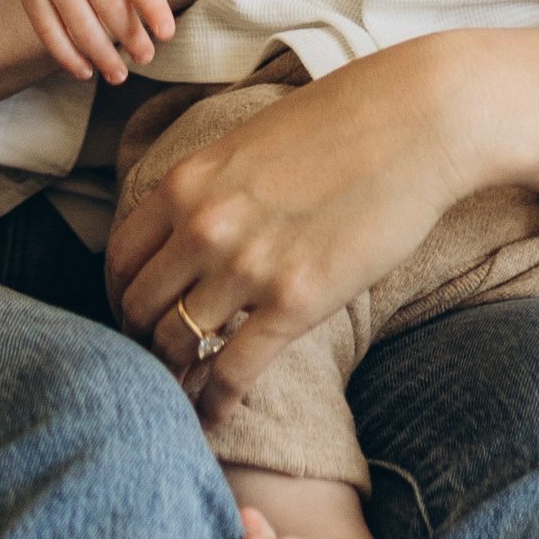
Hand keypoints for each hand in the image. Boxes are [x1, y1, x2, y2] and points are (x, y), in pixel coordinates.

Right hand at [16, 0, 175, 85]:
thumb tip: (153, 30)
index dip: (154, 8)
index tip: (166, 35)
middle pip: (110, 6)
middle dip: (131, 38)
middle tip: (145, 57)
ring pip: (80, 27)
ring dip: (103, 57)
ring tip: (119, 75)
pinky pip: (49, 34)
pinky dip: (69, 58)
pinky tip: (86, 71)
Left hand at [107, 43, 475, 422]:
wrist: (418, 122)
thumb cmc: (342, 123)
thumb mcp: (250, 143)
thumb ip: (212, 188)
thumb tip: (192, 227)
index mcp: (187, 182)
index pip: (121, 257)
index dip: (121, 296)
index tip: (135, 316)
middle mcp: (203, 226)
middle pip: (138, 306)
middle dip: (140, 341)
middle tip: (155, 360)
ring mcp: (247, 266)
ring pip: (175, 343)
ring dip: (173, 374)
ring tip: (183, 391)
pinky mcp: (295, 302)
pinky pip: (232, 372)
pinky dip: (214, 403)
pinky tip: (214, 416)